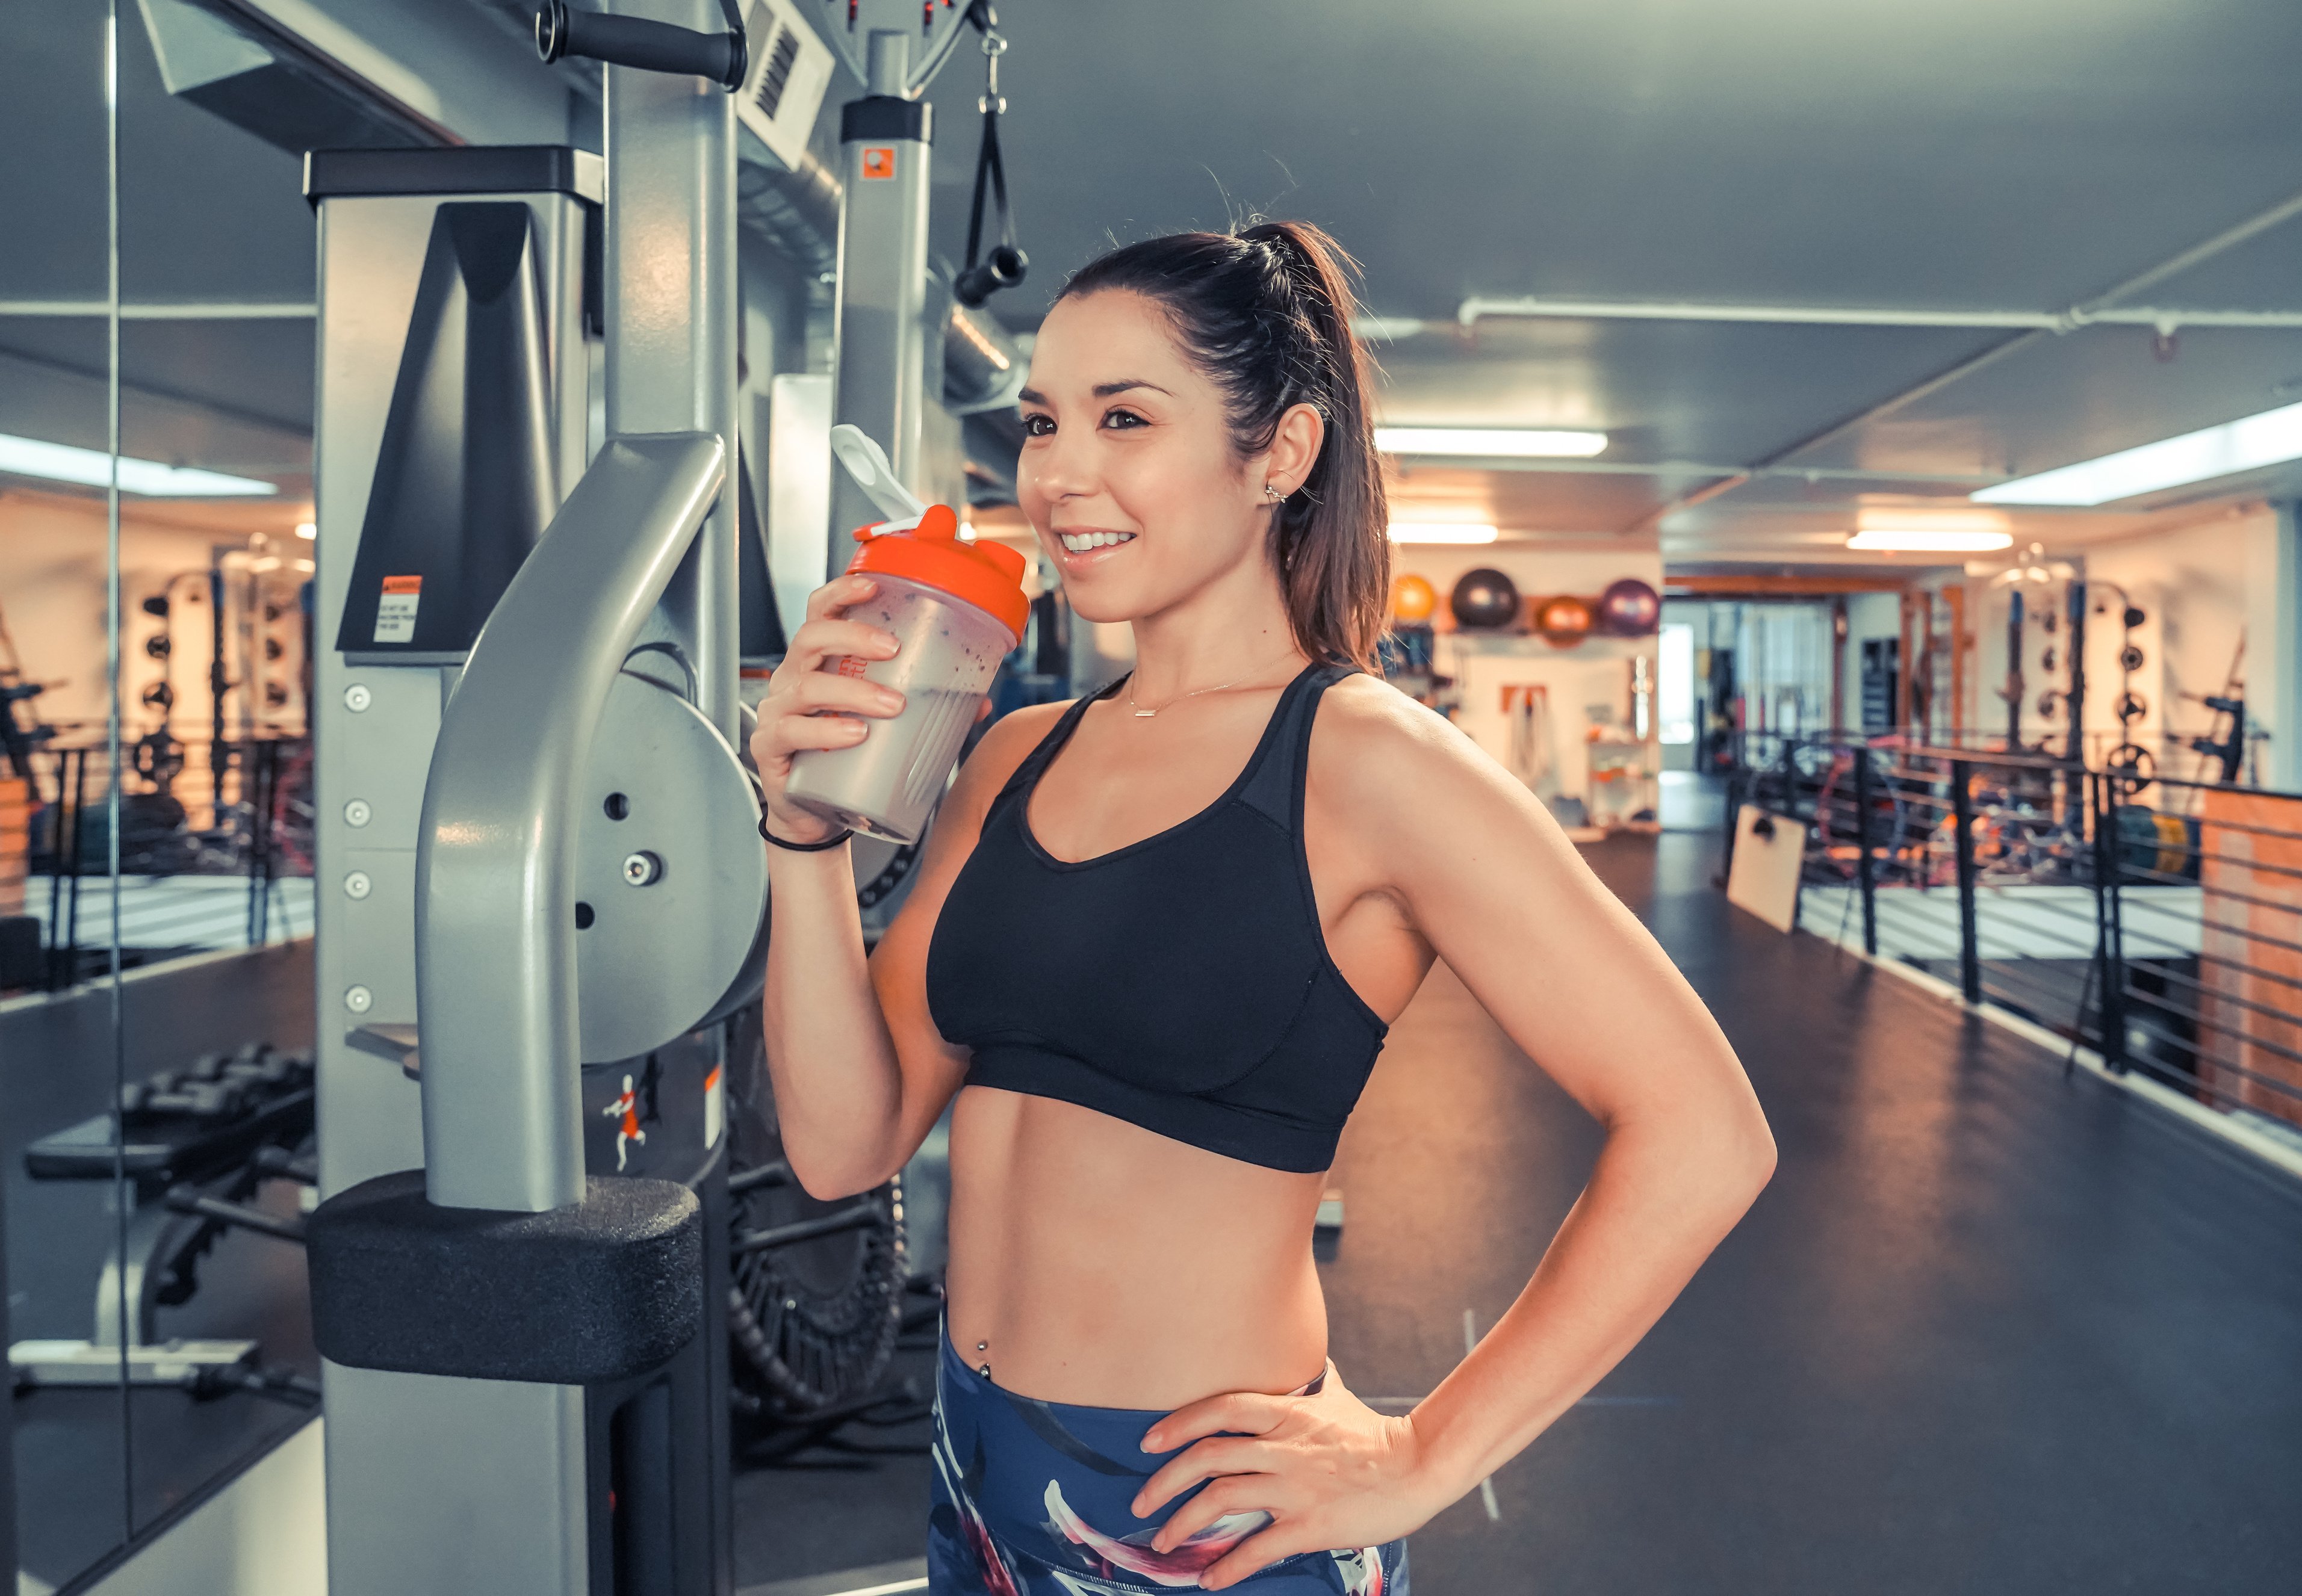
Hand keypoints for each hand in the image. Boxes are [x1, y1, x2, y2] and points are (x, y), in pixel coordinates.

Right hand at [748, 573, 905, 844]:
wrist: (816, 812)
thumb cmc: (846, 755)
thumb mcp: (884, 723)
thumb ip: (928, 708)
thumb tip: (980, 703)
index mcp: (818, 662)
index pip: (819, 613)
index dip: (841, 593)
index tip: (873, 585)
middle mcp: (792, 679)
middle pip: (810, 638)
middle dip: (853, 637)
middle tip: (894, 649)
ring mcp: (777, 713)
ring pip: (807, 686)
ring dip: (853, 690)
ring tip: (892, 705)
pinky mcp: (770, 748)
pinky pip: (791, 732)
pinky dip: (825, 730)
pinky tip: (855, 734)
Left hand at [1128, 1359, 1440, 1589]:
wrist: (1418, 1467)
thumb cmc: (1375, 1433)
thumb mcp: (1337, 1397)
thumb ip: (1313, 1381)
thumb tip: (1309, 1361)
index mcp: (1286, 1413)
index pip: (1219, 1408)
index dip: (1178, 1424)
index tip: (1149, 1443)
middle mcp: (1283, 1446)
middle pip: (1207, 1457)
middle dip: (1164, 1482)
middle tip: (1141, 1503)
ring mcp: (1295, 1486)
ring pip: (1221, 1500)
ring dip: (1183, 1524)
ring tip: (1164, 1542)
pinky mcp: (1310, 1523)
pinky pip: (1258, 1548)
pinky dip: (1227, 1566)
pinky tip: (1209, 1578)